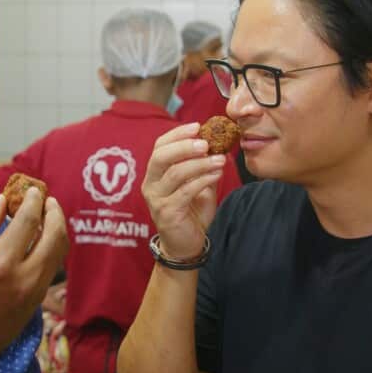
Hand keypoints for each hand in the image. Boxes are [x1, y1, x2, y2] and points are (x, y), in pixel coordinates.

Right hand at [0, 188, 68, 369]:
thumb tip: (4, 199)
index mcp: (2, 261)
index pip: (29, 221)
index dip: (34, 201)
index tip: (34, 189)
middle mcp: (26, 277)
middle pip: (55, 235)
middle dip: (55, 213)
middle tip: (49, 201)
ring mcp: (36, 291)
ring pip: (59, 253)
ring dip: (58, 230)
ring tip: (49, 217)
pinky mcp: (39, 302)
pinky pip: (52, 268)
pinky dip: (52, 249)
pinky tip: (42, 240)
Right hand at [141, 123, 227, 259]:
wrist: (186, 246)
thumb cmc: (191, 214)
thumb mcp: (199, 185)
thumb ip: (204, 167)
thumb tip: (220, 144)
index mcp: (155, 174)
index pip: (160, 147)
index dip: (177, 134)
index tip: (197, 126)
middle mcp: (151, 185)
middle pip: (161, 157)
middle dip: (184, 146)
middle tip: (206, 142)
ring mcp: (156, 200)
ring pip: (175, 173)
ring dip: (200, 163)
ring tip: (219, 159)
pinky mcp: (167, 213)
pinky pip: (185, 191)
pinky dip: (203, 180)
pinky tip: (216, 174)